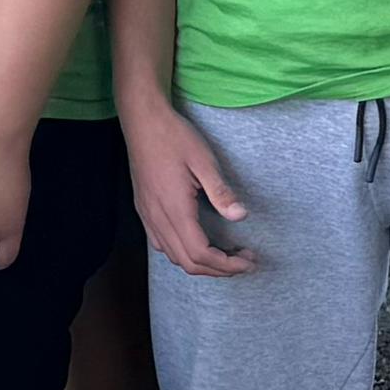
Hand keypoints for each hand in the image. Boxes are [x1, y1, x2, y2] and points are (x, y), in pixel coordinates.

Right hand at [122, 101, 253, 277]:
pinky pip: (160, 244)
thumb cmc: (174, 136)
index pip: (200, 253)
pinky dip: (182, 253)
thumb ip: (221, 191)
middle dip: (218, 270)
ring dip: (201, 263)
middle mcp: (157, 217)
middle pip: (187, 262)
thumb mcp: (204, 160)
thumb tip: (240, 216)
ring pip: (173, 256)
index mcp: (174, 208)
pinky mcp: (143, 209)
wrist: (142, 120)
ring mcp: (147, 214)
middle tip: (243, 261)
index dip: (227, 265)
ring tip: (225, 254)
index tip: (248, 261)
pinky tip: (197, 242)